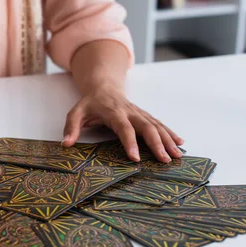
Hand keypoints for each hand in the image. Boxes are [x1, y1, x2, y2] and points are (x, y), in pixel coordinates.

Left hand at [62, 86, 183, 162]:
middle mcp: (131, 112)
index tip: (136, 158)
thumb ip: (71, 127)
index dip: (130, 143)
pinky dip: (170, 133)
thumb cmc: (89, 103)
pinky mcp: (145, 115)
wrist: (103, 86)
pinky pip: (159, 124)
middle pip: (147, 127)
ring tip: (177, 156)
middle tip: (164, 160)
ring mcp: (140, 113)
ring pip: (157, 126)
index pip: (124, 129)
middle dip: (157, 144)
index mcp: (114, 112)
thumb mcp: (76, 113)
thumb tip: (66, 144)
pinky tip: (179, 143)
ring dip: (168, 140)